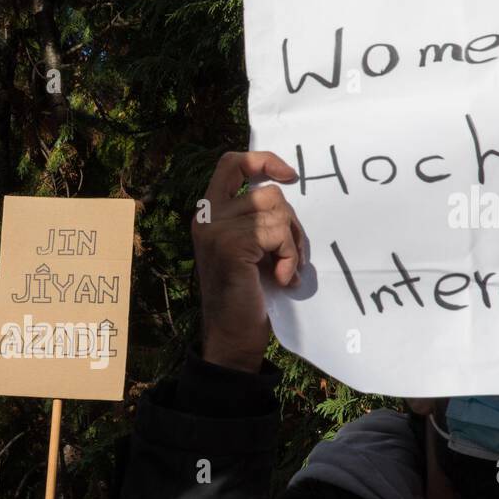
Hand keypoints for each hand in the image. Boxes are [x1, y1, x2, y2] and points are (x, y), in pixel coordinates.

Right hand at [192, 151, 304, 372]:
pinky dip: (290, 257)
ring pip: (276, 211)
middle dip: (290, 222)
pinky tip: (283, 279)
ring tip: (285, 270)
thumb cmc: (247, 296)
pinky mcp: (232, 245)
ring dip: (291, 242)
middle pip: (267, 193)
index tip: (289, 176)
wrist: (232, 337)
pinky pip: (278, 233)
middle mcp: (207, 217)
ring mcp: (216, 230)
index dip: (262, 161)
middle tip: (291, 254)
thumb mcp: (249, 248)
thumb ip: (256, 219)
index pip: (231, 164)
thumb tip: (286, 187)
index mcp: (208, 214)